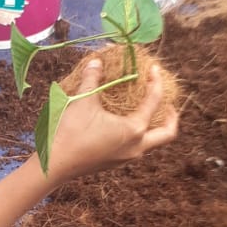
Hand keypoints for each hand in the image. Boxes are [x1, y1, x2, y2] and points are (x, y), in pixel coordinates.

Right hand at [47, 58, 177, 182]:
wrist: (55, 165)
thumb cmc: (71, 132)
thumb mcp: (82, 101)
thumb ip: (91, 79)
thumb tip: (96, 61)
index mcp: (133, 130)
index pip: (153, 102)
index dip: (156, 82)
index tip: (154, 69)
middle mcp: (136, 147)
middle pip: (167, 134)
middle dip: (171, 117)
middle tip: (168, 104)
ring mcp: (127, 158)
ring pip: (153, 143)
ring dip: (155, 127)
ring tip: (147, 113)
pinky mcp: (115, 163)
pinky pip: (138, 148)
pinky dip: (140, 135)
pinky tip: (125, 125)